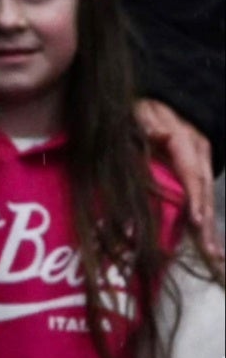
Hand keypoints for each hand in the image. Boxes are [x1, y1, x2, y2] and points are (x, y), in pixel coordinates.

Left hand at [136, 98, 220, 261]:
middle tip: (211, 251)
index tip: (197, 220)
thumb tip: (159, 133)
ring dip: (210, 228)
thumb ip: (148, 122)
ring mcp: (202, 165)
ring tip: (214, 255)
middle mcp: (200, 155)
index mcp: (187, 141)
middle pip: (206, 192)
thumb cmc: (145, 109)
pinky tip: (209, 245)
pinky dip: (206, 222)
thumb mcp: (142, 110)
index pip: (193, 172)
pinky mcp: (198, 174)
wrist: (162, 102)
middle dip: (208, 222)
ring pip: (208, 199)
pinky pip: (203, 199)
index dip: (196, 197)